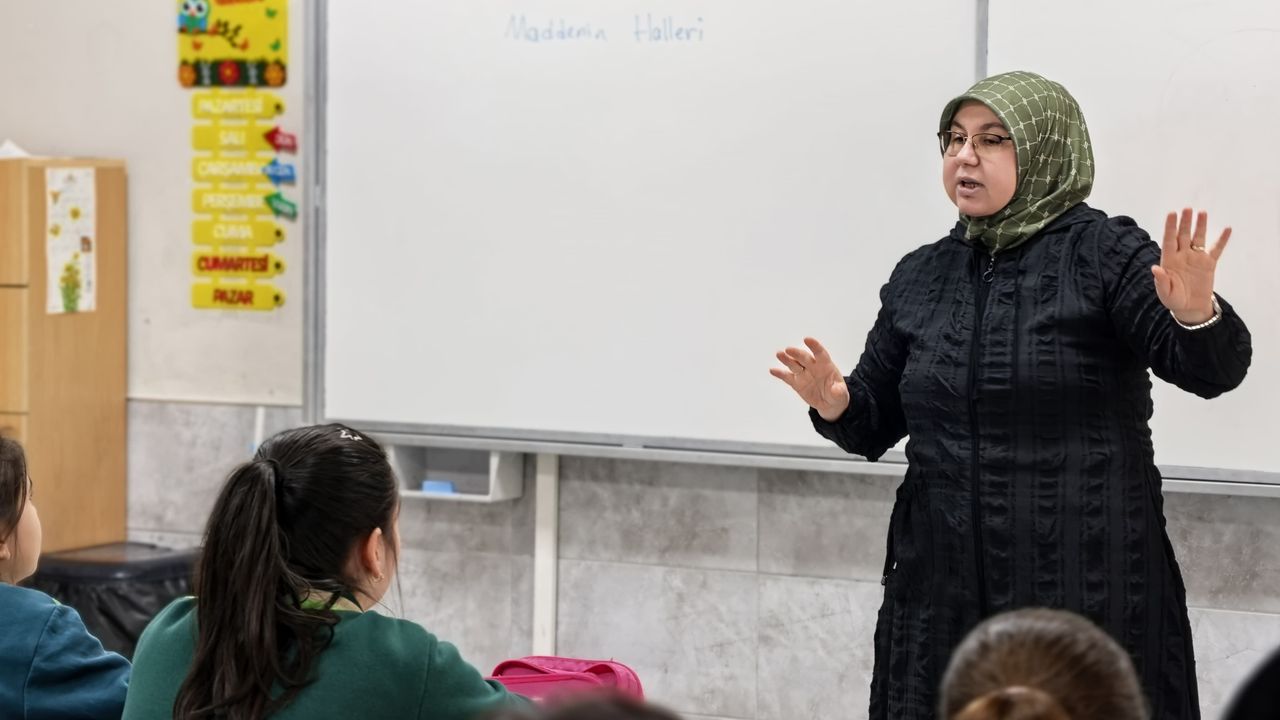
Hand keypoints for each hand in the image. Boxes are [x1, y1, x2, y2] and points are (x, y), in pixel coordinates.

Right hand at [770, 337, 849, 420]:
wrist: (829, 403)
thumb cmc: (837, 395)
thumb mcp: (840, 395)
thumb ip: (838, 391)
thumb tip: (836, 390)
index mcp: (825, 365)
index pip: (820, 353)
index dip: (814, 346)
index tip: (807, 339)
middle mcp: (813, 367)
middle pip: (803, 357)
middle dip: (796, 353)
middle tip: (788, 350)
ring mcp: (803, 374)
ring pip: (794, 364)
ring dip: (786, 359)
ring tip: (779, 354)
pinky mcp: (796, 383)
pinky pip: (787, 377)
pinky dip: (780, 373)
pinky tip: (772, 370)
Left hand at [1152, 208, 1230, 324]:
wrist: (1190, 308)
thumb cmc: (1174, 300)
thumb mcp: (1165, 292)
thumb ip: (1161, 280)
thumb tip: (1155, 268)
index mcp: (1169, 261)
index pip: (1169, 240)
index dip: (1170, 227)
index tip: (1172, 213)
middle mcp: (1182, 256)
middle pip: (1183, 235)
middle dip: (1185, 222)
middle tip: (1187, 209)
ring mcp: (1196, 258)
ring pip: (1198, 238)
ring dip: (1200, 226)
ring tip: (1202, 212)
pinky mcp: (1208, 264)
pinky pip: (1216, 249)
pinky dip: (1222, 240)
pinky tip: (1227, 229)